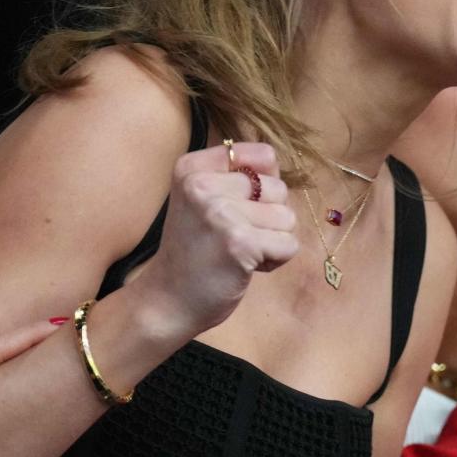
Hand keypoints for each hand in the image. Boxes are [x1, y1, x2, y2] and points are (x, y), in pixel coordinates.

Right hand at [136, 141, 297, 333]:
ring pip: (287, 217)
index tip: (238, 206)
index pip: (264, 155)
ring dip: (271, 240)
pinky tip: (244, 266)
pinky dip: (275, 260)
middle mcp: (202, 184)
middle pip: (278, 188)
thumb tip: (278, 169)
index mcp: (193, 167)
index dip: (264, 185)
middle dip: (267, 218)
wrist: (167, 301)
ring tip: (238, 252)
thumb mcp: (202, 198)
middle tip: (233, 237)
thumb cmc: (195, 250)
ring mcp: (220, 213)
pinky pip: (289, 244)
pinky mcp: (240, 243)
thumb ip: (237, 175)